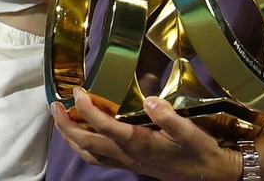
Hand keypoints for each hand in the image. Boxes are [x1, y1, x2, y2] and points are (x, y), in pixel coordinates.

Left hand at [51, 88, 241, 180]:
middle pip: (87, 143)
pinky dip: (84, 147)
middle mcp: (128, 154)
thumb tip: (151, 99)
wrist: (209, 175)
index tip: (78, 91)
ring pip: (89, 153)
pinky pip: (98, 158)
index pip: (105, 126)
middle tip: (54, 106)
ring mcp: (127, 161)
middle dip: (67, 125)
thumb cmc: (199, 152)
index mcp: (140, 143)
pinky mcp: (130, 163)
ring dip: (71, 138)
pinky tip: (81, 136)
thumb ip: (169, 117)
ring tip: (60, 119)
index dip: (88, 109)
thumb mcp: (190, 132)